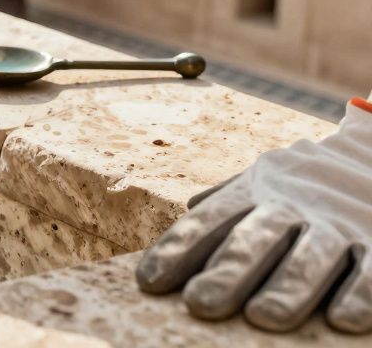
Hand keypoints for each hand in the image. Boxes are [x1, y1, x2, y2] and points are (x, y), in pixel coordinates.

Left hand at [137, 100, 371, 333]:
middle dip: (228, 271)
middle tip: (200, 304)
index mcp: (259, 190)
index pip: (211, 219)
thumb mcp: (267, 178)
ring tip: (262, 317)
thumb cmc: (310, 180)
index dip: (179, 249)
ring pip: (314, 256)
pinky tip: (343, 320)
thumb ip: (230, 198)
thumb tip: (190, 208)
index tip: (148, 281)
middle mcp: (296, 205)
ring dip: (288, 287)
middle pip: (257, 238)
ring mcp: (342, 223)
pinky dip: (361, 293)